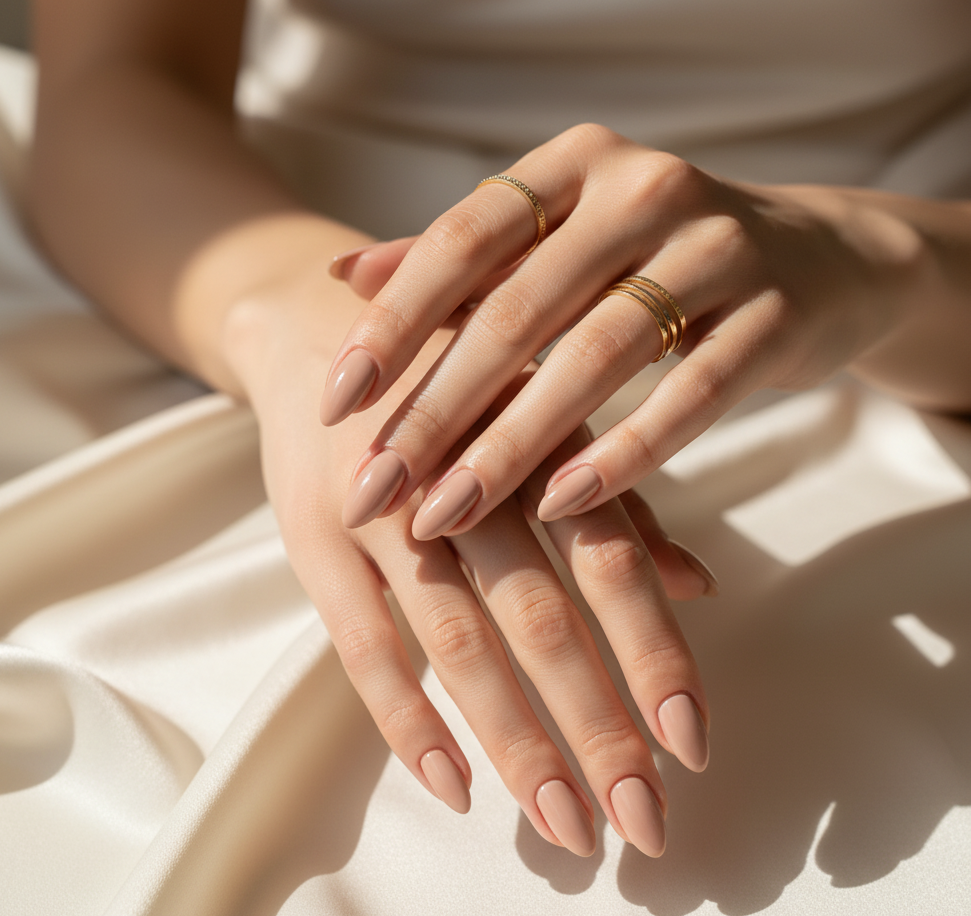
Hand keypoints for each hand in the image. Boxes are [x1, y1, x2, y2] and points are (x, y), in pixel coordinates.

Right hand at [225, 279, 713, 857]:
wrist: (320, 334)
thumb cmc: (456, 388)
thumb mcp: (541, 420)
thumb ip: (616, 501)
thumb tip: (703, 583)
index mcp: (538, 444)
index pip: (611, 561)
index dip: (653, 652)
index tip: (693, 749)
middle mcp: (467, 479)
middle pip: (541, 617)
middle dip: (597, 727)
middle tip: (645, 825)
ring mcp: (383, 511)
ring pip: (459, 642)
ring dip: (517, 741)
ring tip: (566, 828)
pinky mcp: (315, 540)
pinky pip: (364, 645)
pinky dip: (407, 720)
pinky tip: (454, 790)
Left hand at [320, 123, 925, 536]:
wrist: (816, 258)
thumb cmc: (654, 260)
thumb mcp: (556, 242)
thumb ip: (459, 258)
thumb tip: (343, 272)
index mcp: (573, 166)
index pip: (462, 240)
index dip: (393, 323)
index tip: (335, 402)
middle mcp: (642, 188)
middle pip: (518, 308)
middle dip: (436, 408)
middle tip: (374, 488)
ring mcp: (717, 245)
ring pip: (598, 354)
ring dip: (515, 445)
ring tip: (448, 513)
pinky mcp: (776, 312)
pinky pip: (693, 391)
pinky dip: (627, 452)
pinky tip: (563, 503)